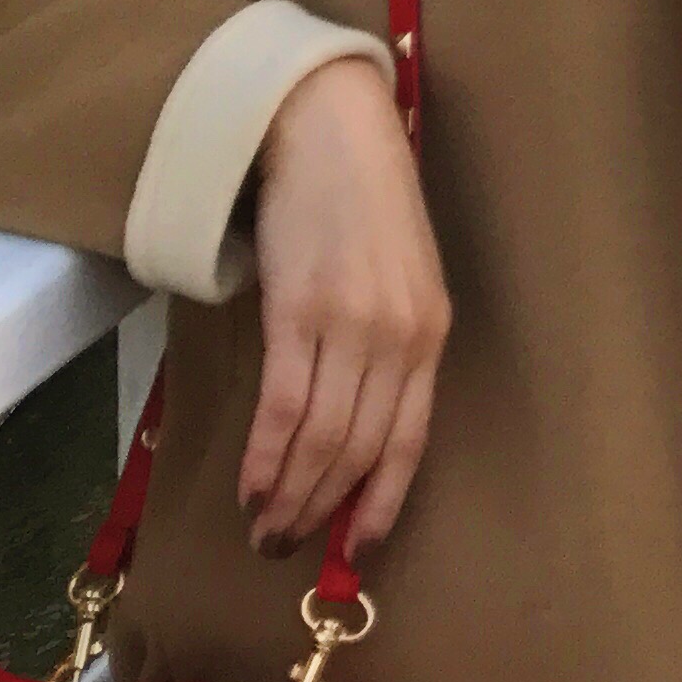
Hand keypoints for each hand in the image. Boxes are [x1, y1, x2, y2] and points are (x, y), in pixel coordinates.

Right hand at [240, 53, 448, 562]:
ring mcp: (351, 324)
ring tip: (263, 529)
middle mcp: (399, 336)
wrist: (326, 129)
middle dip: (322, 510)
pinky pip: (285, 406)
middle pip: (360, 450)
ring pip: (322, 438)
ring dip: (289, 495)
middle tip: (285, 546)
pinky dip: (266, 458)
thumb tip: (351, 423)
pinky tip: (250, 487)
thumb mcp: (399, 276)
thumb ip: (388, 343)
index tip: (356, 551)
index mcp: (431, 332)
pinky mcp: (299, 310)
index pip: (410, 439)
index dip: (383, 502)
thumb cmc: (361, 201)